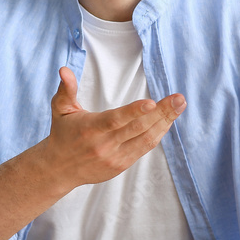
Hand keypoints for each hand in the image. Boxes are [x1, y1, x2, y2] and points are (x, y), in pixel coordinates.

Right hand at [39, 67, 186, 190]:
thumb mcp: (60, 109)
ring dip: (165, 122)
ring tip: (179, 105)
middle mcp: (104, 145)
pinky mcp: (121, 165)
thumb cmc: (63, 133)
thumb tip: (64, 70)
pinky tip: (168, 120)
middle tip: (179, 99)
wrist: (60, 169)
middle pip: (137, 128)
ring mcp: (115, 157)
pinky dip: (158, 133)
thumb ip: (66, 89)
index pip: (115, 120)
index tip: (152, 103)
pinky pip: (144, 147)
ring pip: (145, 139)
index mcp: (90, 129)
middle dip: (161, 112)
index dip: (134, 112)